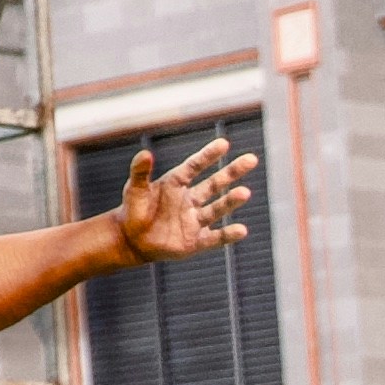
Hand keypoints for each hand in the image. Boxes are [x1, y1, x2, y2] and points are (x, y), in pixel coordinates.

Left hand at [118, 134, 256, 261]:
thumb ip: (140, 172)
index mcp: (176, 184)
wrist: (133, 240)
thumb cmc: (134, 210)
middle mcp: (190, 200)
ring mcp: (194, 220)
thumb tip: (145, 153)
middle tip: (251, 159)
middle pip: (214, 184)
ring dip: (231, 201)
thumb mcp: (135, 190)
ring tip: (245, 192)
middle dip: (232, 172)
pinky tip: (242, 230)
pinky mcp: (196, 241)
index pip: (195, 166)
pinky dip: (228, 235)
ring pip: (217, 209)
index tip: (224, 143)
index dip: (208, 155)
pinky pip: (215, 238)